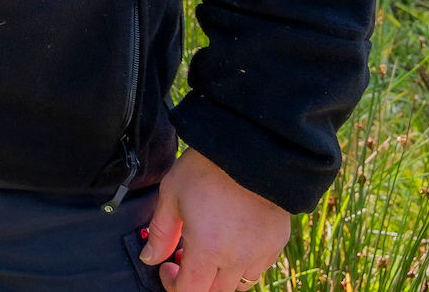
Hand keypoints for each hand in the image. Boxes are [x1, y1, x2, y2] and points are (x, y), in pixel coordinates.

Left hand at [141, 150, 290, 291]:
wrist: (251, 151)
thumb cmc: (206, 169)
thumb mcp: (172, 195)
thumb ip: (161, 232)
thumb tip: (150, 258)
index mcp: (208, 249)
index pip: (191, 291)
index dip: (173, 285)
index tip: (167, 267)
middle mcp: (238, 259)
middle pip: (215, 291)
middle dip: (196, 282)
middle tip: (185, 258)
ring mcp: (261, 253)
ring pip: (239, 284)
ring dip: (220, 276)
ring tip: (209, 249)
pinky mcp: (277, 244)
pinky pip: (258, 268)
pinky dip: (242, 264)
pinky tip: (232, 242)